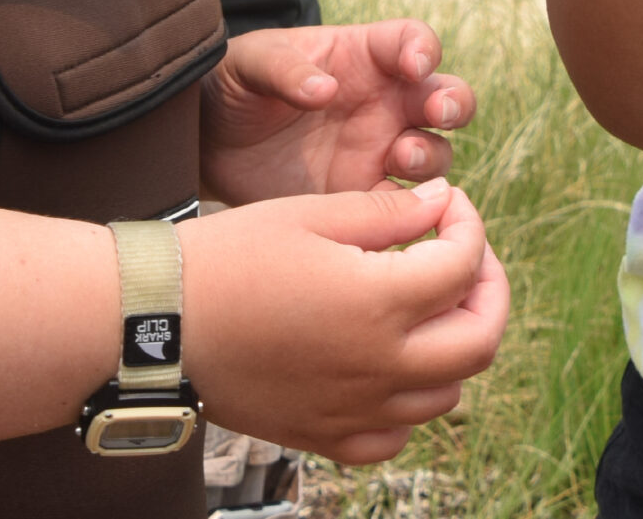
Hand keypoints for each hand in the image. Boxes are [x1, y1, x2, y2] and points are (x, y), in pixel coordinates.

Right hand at [180, 178, 509, 461]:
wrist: (155, 324)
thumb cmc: (228, 258)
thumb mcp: (308, 215)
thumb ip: (386, 214)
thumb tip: (442, 205)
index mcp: (378, 304)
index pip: (465, 267)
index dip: (469, 226)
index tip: (447, 204)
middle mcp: (378, 367)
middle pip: (480, 341)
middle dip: (487, 289)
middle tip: (463, 255)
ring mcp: (354, 411)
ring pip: (447, 392)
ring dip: (453, 342)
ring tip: (424, 302)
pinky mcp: (324, 436)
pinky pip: (396, 435)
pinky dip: (409, 402)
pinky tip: (387, 361)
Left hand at [200, 20, 473, 203]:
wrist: (208, 146)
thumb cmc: (233, 86)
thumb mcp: (248, 63)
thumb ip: (283, 68)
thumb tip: (324, 90)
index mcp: (363, 57)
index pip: (411, 41)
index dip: (424, 49)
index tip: (414, 64)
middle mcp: (384, 102)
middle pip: (446, 97)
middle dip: (454, 102)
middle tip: (438, 112)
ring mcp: (379, 151)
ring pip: (436, 153)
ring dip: (431, 154)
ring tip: (399, 157)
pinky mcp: (364, 197)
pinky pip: (406, 206)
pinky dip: (413, 209)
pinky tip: (392, 208)